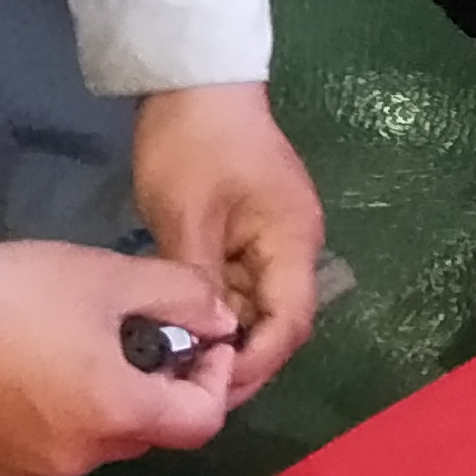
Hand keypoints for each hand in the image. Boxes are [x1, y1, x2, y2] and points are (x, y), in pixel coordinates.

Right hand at [0, 239, 236, 475]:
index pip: (202, 423)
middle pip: (150, 432)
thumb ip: (184, 298)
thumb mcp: (113, 278)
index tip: (200, 340)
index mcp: (117, 415)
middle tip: (140, 333)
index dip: (214, 380)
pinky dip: (62, 419)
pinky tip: (37, 373)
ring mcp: (33, 471)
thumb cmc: (22, 292)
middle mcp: (81, 459)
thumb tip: (223, 323)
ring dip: (109, 403)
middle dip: (159, 387)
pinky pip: (52, 450)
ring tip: (82, 347)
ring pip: (100, 441)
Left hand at [131, 81, 323, 402]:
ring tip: (180, 372)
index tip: (209, 390)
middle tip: (189, 395)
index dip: (255, 363)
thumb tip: (199, 340)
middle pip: (279, 323)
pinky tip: (182, 332)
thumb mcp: (187, 215)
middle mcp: (295, 248)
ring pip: (258, 309)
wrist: (195, 81)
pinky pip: (241, 288)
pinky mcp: (250, 234)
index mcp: (293, 242)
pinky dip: (217, 313)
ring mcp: (273, 240)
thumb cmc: (194, 143)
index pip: (289, 323)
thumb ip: (197, 281)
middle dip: (240, 361)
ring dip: (226, 340)